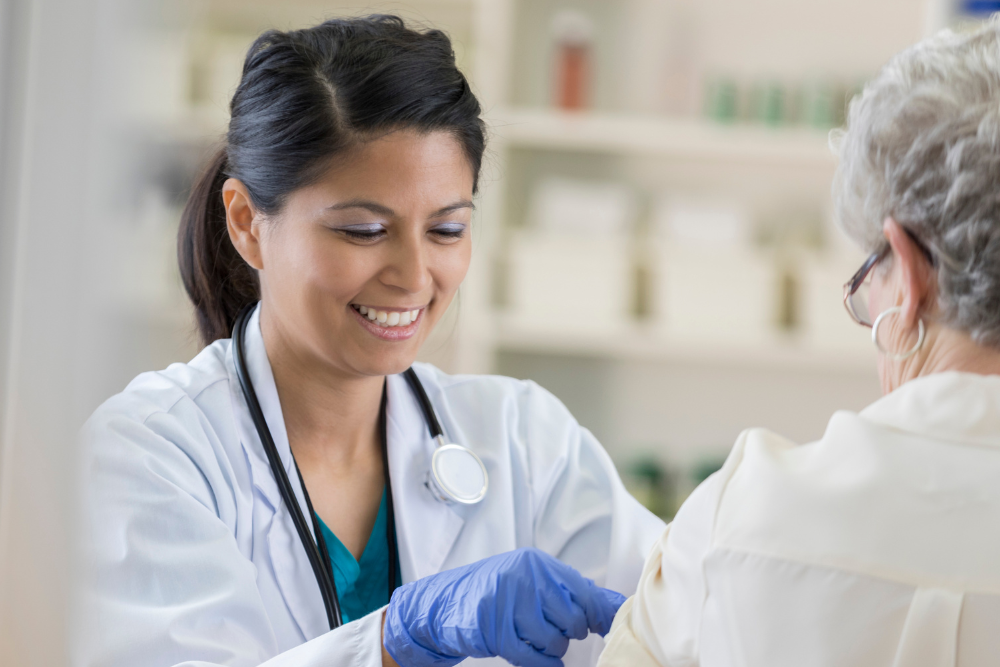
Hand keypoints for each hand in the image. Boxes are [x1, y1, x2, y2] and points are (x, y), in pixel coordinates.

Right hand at [383, 548, 624, 666]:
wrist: (444, 605)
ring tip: (526, 636)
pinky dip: (539, 663)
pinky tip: (529, 654)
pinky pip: (535, 658)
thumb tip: (618, 605)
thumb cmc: (495, 596)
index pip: (586, 594)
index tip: (604, 629)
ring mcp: (510, 603)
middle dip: (565, 633)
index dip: (600, 617)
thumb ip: (571, 593)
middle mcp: (527, 578)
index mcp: (539, 564)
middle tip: (544, 628)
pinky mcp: (496, 630)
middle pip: (574, 621)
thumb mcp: (532, 583)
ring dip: (546, 648)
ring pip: (555, 641)